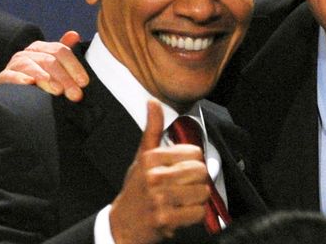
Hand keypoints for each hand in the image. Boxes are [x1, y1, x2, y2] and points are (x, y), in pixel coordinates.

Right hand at [0, 30, 88, 100]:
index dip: (75, 66)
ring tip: (57, 90)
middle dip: (65, 78)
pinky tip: (30, 83)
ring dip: (46, 78)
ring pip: (31, 67)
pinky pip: (10, 76)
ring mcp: (14, 64)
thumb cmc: (41, 79)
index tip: (84, 82)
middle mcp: (28, 52)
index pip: (61, 51)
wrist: (15, 93)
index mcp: (42, 47)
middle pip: (49, 61)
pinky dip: (19, 79)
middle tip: (75, 94)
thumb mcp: (55, 66)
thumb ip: (65, 53)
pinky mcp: (3, 77)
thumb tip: (74, 34)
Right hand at [109, 100, 210, 243]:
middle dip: (197, 181)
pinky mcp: (165, 219)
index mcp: (151, 158)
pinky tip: (180, 213)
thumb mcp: (142, 157)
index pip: (195, 153)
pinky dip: (194, 215)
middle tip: (184, 187)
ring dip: (197, 200)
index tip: (183, 170)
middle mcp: (154, 176)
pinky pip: (198, 212)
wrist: (122, 223)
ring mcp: (159, 198)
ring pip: (203, 192)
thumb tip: (153, 102)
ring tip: (181, 200)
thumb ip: (153, 129)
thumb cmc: (136, 189)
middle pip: (201, 172)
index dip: (194, 162)